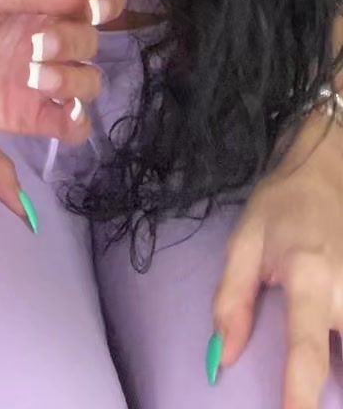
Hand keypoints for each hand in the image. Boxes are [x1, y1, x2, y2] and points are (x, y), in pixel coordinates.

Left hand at [0, 0, 124, 140]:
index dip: (107, 0)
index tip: (94, 7)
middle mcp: (48, 35)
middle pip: (93, 42)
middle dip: (73, 42)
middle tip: (34, 45)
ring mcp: (39, 77)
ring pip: (88, 83)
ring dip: (74, 80)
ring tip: (34, 77)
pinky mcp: (27, 114)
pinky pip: (72, 125)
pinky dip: (77, 123)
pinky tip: (60, 114)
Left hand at [211, 128, 342, 406]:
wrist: (329, 167)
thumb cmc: (282, 204)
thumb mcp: (245, 243)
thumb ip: (231, 301)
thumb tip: (221, 358)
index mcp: (309, 279)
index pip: (306, 352)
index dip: (300, 396)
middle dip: (334, 384)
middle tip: (303, 384)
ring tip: (326, 355)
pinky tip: (335, 339)